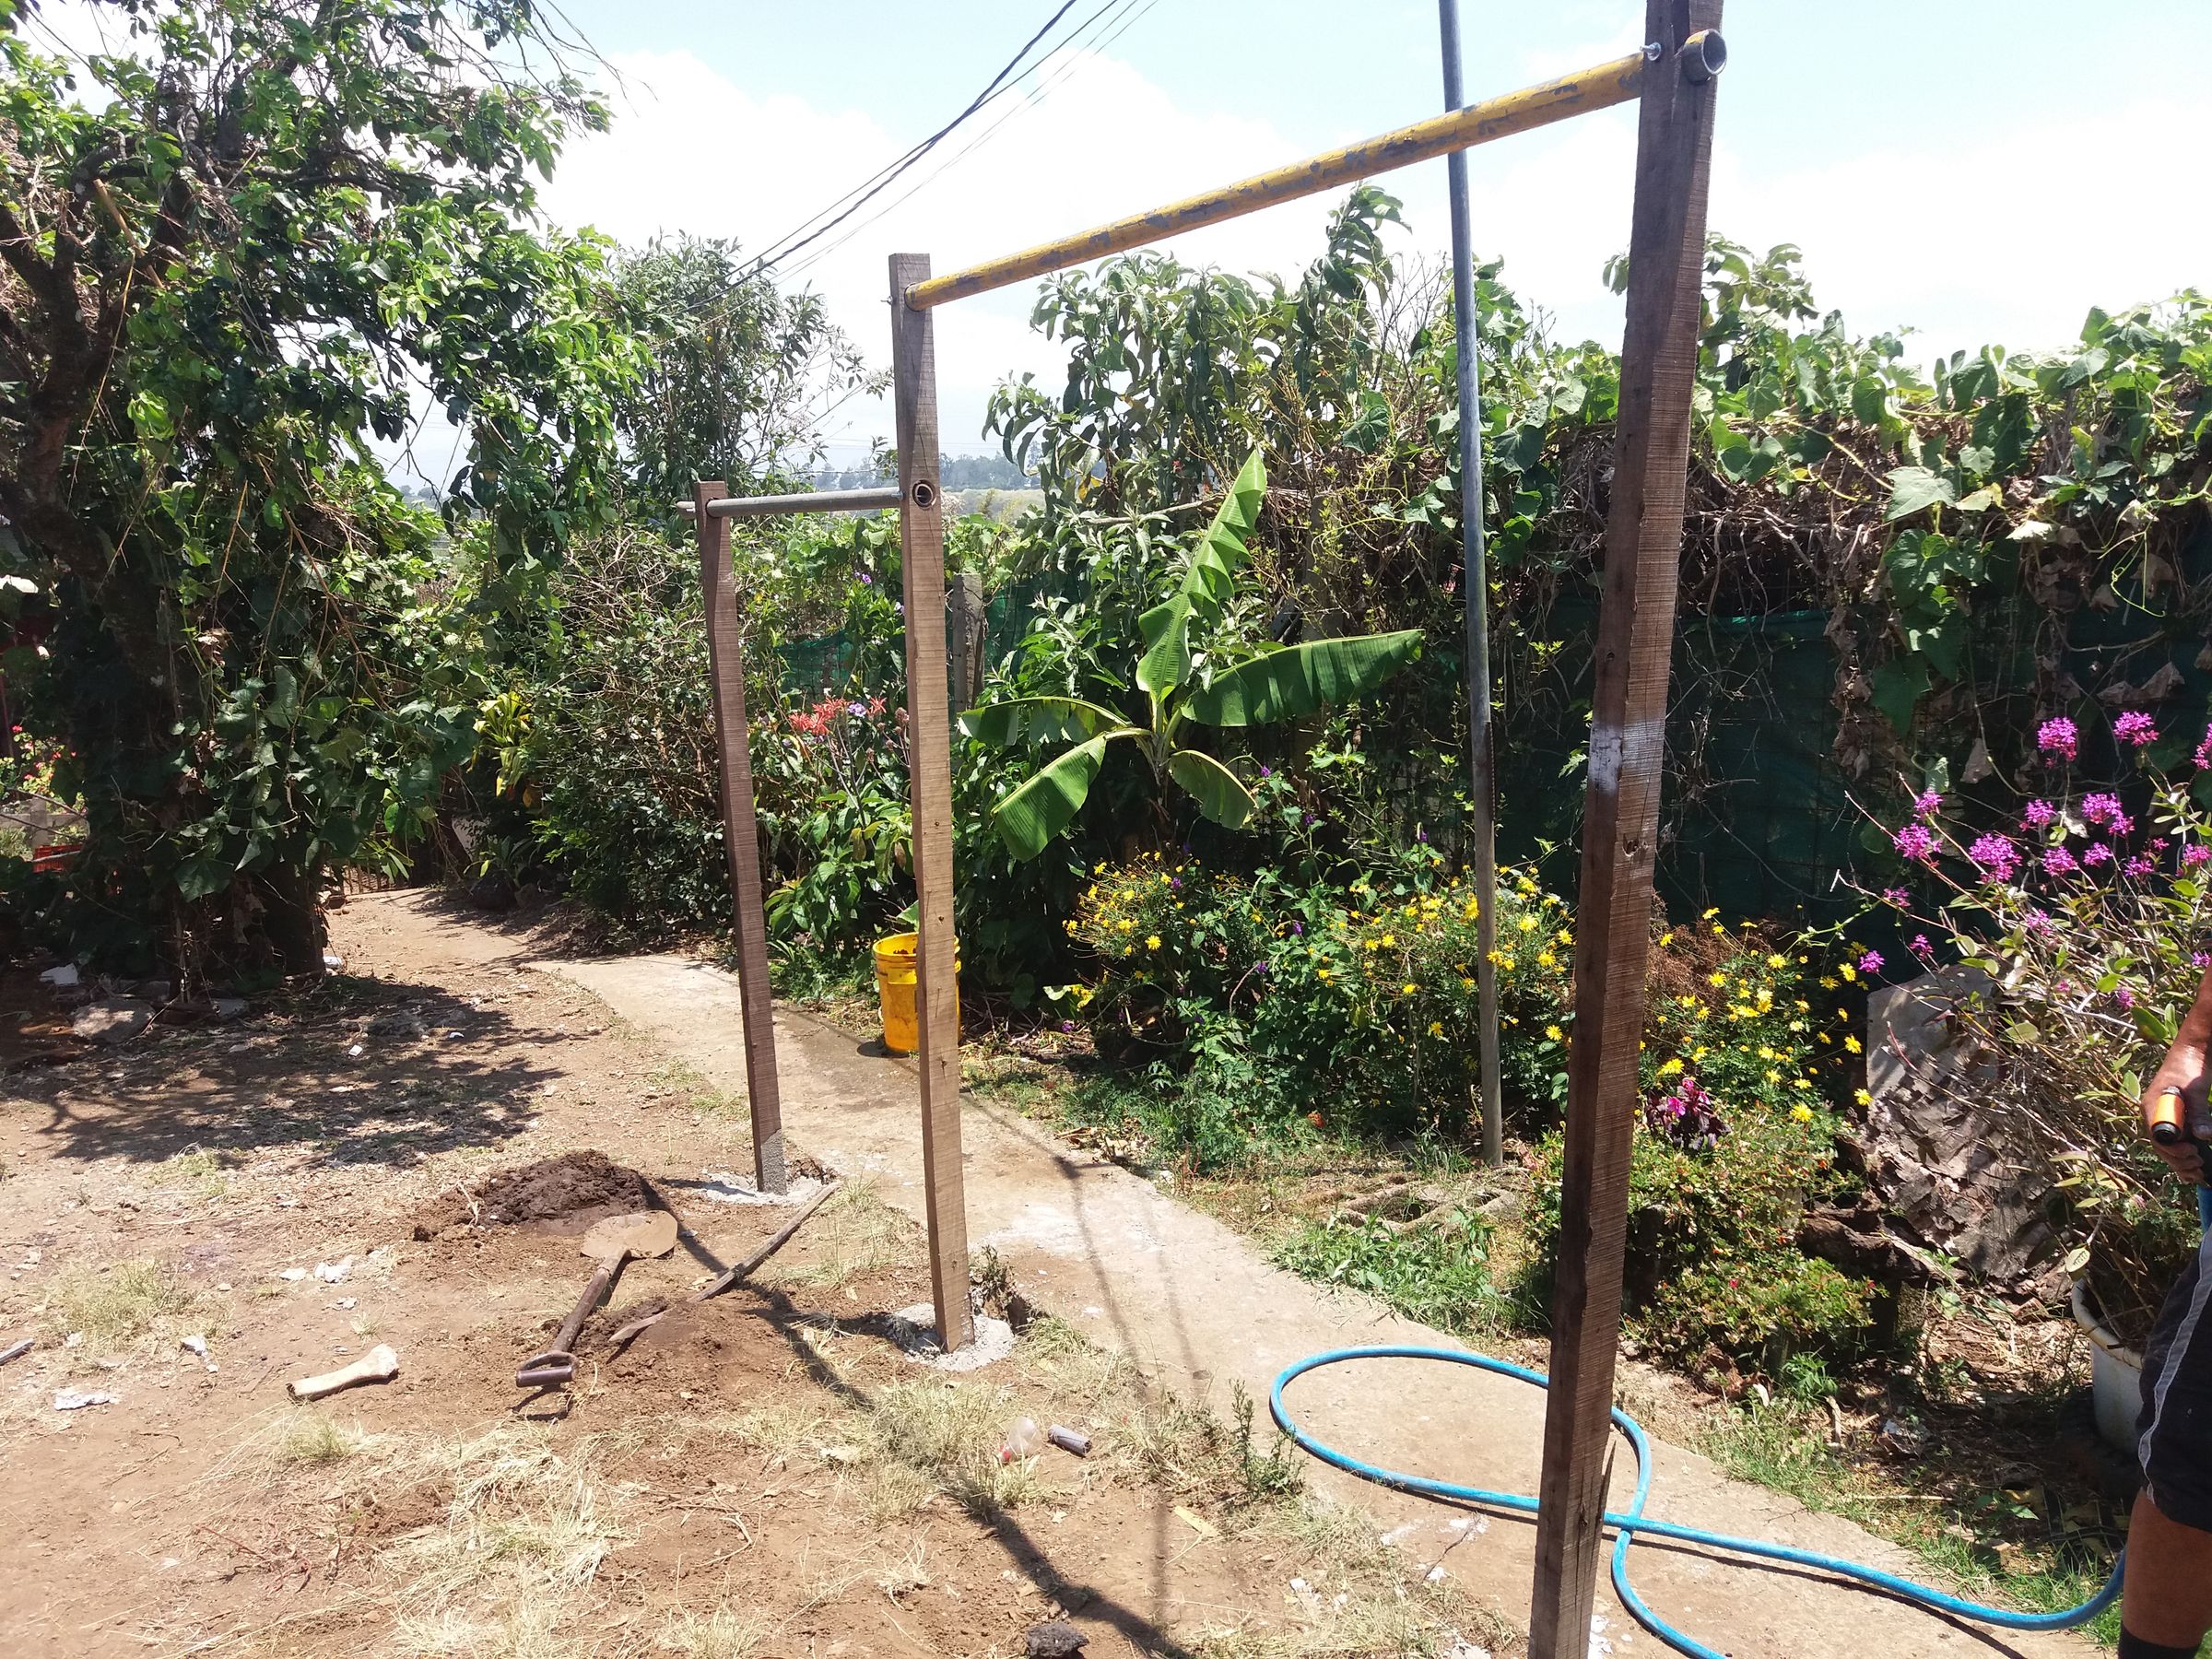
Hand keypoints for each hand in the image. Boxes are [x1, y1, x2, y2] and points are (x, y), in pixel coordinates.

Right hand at [2146, 1069, 2209, 1184]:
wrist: (2193, 1051)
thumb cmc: (2190, 1066)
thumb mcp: (2195, 1090)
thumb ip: (2198, 1113)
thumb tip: (2204, 1136)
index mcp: (2153, 1106)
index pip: (2158, 1136)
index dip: (2173, 1150)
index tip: (2192, 1153)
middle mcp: (2154, 1114)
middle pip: (2162, 1145)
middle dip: (2179, 1160)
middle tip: (2198, 1167)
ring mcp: (2164, 1116)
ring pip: (2168, 1146)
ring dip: (2181, 1161)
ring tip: (2198, 1170)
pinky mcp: (2175, 1117)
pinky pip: (2176, 1141)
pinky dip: (2183, 1154)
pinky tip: (2193, 1164)